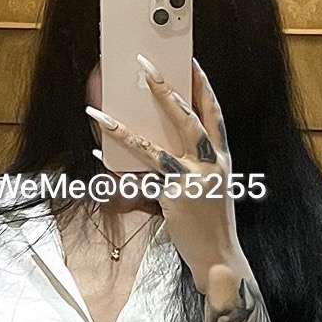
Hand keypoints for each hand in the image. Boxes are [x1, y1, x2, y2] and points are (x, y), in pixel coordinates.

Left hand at [86, 55, 248, 293]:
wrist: (219, 257)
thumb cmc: (212, 226)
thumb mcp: (210, 191)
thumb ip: (192, 168)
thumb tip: (159, 150)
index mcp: (222, 160)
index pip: (214, 115)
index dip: (203, 87)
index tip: (191, 64)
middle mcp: (211, 164)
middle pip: (188, 117)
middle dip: (166, 87)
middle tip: (148, 65)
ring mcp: (193, 178)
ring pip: (156, 142)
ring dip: (124, 126)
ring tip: (102, 110)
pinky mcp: (175, 194)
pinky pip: (141, 173)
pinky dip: (119, 161)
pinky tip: (99, 147)